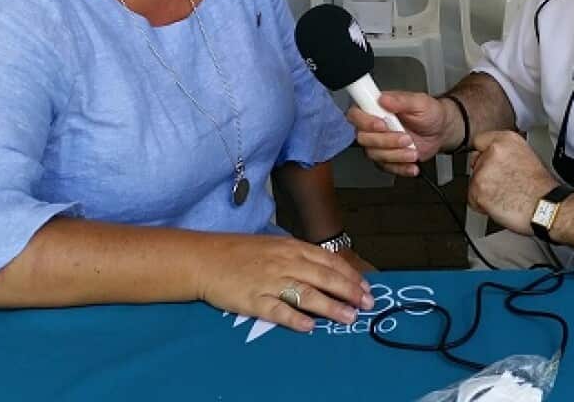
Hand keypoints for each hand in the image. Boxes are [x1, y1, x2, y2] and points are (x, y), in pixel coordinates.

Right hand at [195, 235, 373, 332]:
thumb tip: (326, 270)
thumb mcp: (274, 246)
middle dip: (349, 292)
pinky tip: (310, 327)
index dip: (350, 275)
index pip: (329, 261)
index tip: (366, 288)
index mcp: (292, 248)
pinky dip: (295, 319)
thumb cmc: (241, 253)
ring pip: (307, 294)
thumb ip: (299, 257)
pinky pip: (278, 311)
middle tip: (367, 305)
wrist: (205, 258)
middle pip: (324, 278)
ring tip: (349, 318)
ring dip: (331, 307)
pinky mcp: (254, 300)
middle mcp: (285, 263)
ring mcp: (270, 282)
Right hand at [346, 91, 452, 176]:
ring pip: (374, 154)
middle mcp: (374, 126)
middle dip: (386, 141)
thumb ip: (402, 100)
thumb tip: (384, 98)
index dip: (365, 122)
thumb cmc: (429, 113)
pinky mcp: (387, 158)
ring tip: (413, 150)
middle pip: (363, 138)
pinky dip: (401, 167)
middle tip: (406, 138)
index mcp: (377, 108)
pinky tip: (411, 163)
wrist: (441, 130)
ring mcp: (379, 143)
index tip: (382, 125)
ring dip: (396, 155)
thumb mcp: (420, 103)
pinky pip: (386, 167)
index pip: (356, 114)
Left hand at [467, 131, 558, 234]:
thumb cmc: (542, 188)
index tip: (488, 163)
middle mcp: (493, 151)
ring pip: (473, 181)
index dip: (485, 155)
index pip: (480, 141)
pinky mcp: (478, 188)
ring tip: (505, 195)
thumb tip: (495, 159)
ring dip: (484, 191)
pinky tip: (500, 204)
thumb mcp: (526, 157)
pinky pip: (472, 198)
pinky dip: (482, 205)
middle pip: (475, 162)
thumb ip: (506, 153)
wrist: (545, 208)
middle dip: (485, 174)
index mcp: (507, 140)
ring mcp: (484, 170)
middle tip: (503, 184)